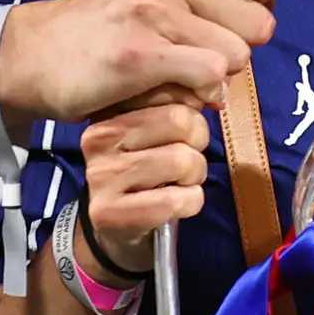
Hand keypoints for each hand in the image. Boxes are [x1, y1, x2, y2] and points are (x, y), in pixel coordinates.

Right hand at [0, 0, 279, 126]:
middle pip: (260, 22)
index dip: (258, 4)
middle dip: (237, 46)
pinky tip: (171, 86)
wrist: (43, 53)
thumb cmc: (114, 21)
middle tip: (195, 49)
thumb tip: (273, 0)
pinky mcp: (140, 52)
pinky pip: (211, 77)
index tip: (225, 17)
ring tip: (177, 67)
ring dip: (215, 74)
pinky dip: (200, 93)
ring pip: (238, 55)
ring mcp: (152, 7)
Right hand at [81, 101, 209, 278]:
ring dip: (195, 177)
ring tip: (178, 183)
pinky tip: (174, 204)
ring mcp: (101, 175)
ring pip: (184, 161)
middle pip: (181, 121)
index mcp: (111, 108)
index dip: (193, 113)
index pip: (171, 90)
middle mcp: (99, 137)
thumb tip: (213, 85)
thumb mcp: (159, 130)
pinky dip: (191, 203)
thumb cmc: (148, 172)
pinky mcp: (110, 212)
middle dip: (198, 145)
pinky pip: (179, 199)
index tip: (185, 132)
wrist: (117, 229)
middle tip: (183, 161)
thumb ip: (181, 103)